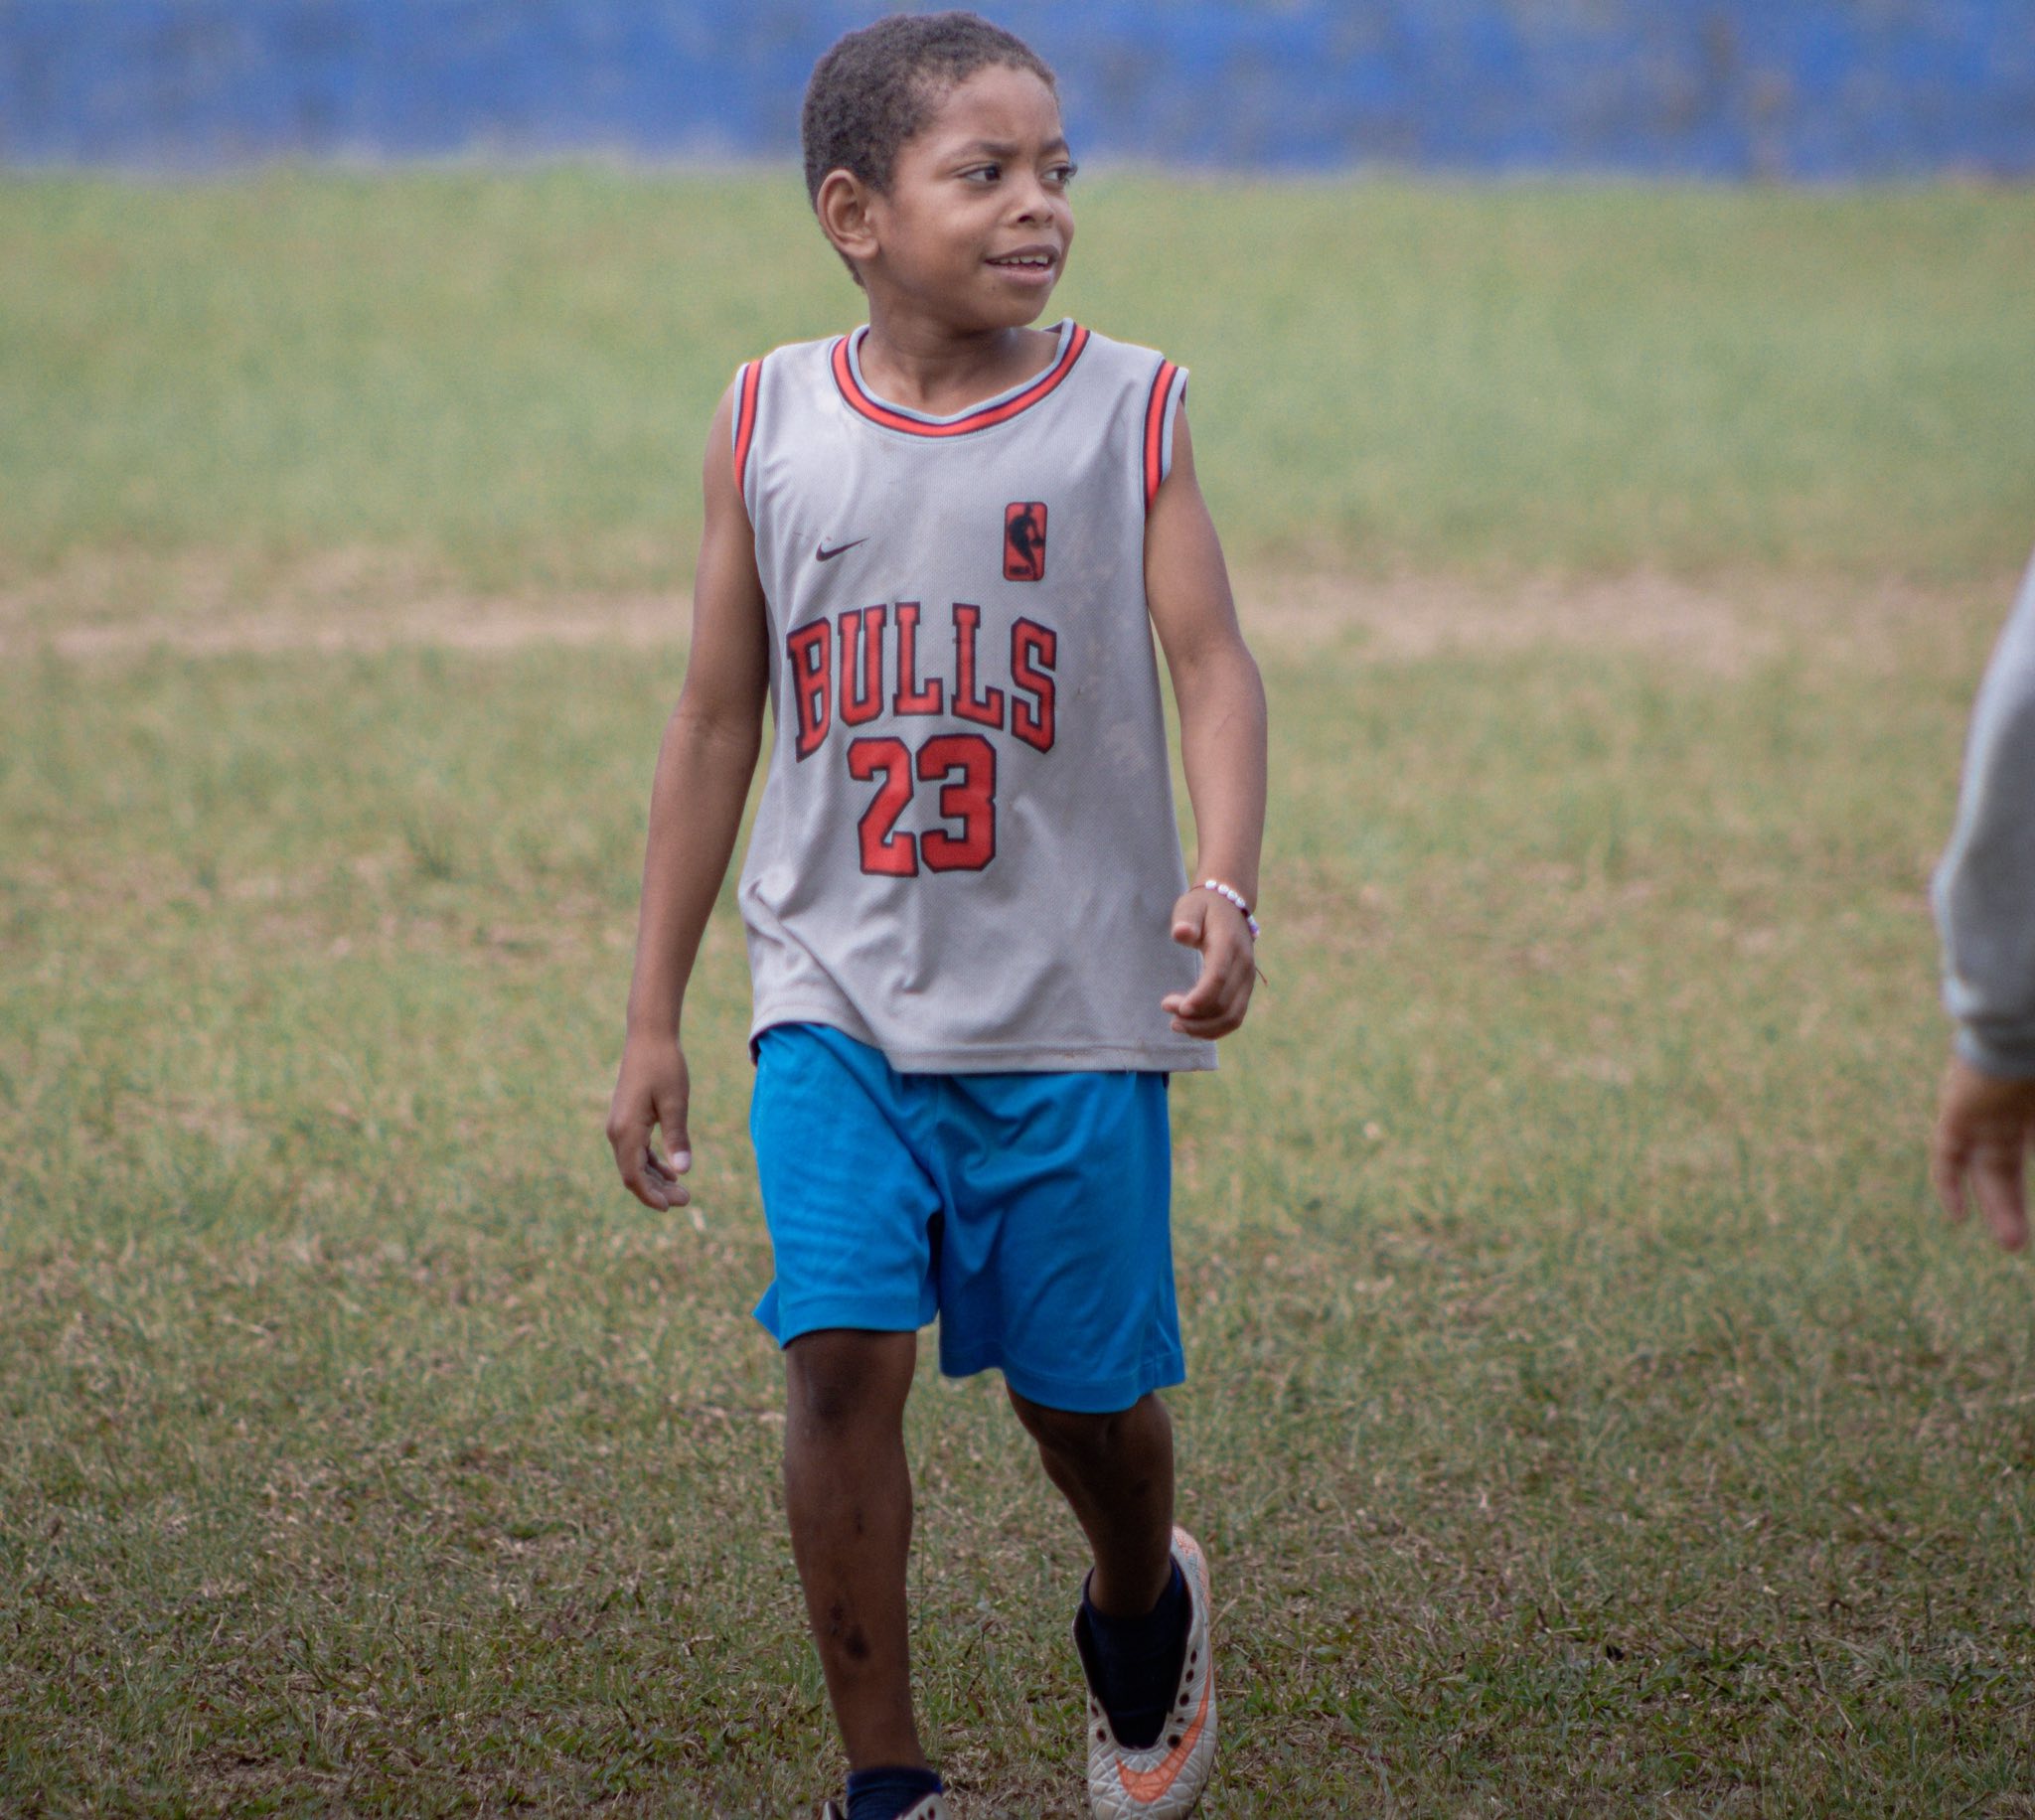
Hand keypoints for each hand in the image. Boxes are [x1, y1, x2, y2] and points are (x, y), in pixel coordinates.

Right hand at [606, 1031, 692, 1210]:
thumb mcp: (676, 1103)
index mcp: (626, 1130)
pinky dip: (652, 1163)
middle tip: (686, 1200)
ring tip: (682, 1191)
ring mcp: (619, 1126)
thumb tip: (684, 1172)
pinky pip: (636, 1151)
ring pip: (634, 1164)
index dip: (650, 1195)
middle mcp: (616, 1131)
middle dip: (657, 1191)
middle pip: (633, 1173)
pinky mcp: (626, 1120)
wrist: (649, 1038)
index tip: (670, 1207)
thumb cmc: (665, 1067)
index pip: (633, 1176)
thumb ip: (678, 1138)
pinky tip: (672, 1171)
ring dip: (656, 1179)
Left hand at [1160, 888, 1255, 1038]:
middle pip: (1224, 1003)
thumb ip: (1186, 919)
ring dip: (1203, 1028)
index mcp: (1229, 944)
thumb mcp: (1191, 906)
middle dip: (1193, 1015)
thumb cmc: (1203, 908)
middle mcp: (1244, 965)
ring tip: (1176, 1025)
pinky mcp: (1245, 990)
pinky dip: (1214, 1029)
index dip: (1199, 997)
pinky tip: (1192, 1027)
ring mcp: (1248, 980)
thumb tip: (1182, 933)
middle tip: (1166, 1006)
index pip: (1217, 977)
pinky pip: (1234, 1018)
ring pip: (1232, 1017)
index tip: (1175, 1007)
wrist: (1230, 906)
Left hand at [1931, 1053, 2034, 1250]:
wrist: (2020, 1027)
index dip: (2023, 1169)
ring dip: (1998, 1206)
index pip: (2028, 1140)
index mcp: (2028, 1100)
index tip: (2029, 1214)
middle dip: (2011, 1202)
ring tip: (2012, 1244)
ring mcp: (1980, 1112)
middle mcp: (2005, 1109)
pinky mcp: (1955, 1114)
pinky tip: (1958, 1216)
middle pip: (2005, 1166)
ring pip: (1985, 1170)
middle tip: (2017, 1239)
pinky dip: (1949, 1184)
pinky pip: (1947, 1157)